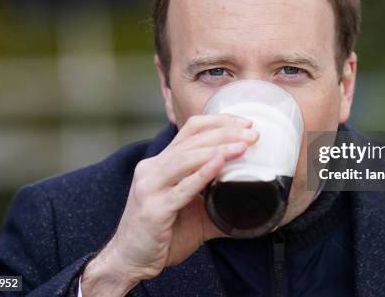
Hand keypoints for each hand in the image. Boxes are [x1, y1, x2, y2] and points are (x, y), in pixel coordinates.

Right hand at [81, 114, 258, 295]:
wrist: (129, 262)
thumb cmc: (161, 235)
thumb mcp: (193, 211)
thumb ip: (218, 202)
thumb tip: (256, 208)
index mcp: (160, 164)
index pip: (190, 130)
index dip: (218, 122)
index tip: (245, 123)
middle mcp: (152, 169)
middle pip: (191, 140)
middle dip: (225, 132)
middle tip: (252, 133)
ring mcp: (150, 188)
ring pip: (186, 158)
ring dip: (218, 148)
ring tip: (243, 146)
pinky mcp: (154, 210)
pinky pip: (182, 188)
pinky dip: (202, 173)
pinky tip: (220, 163)